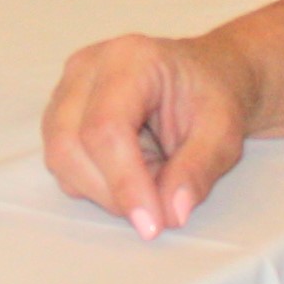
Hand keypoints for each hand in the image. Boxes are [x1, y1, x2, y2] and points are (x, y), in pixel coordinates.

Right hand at [39, 29, 258, 237]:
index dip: (124, 182)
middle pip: (69, 143)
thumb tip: (171, 213)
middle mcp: (86, 67)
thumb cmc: (211, 98)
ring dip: (103, 189)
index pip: (106, 127)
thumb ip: (198, 170)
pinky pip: (62, 162)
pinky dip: (96, 183)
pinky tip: (132, 172)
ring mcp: (66, 88)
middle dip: (111, 192)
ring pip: (59, 157)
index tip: (152, 224)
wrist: (204, 77)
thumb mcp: (223, 133)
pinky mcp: (60, 112)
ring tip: (151, 180)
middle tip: (157, 211)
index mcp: (129, 59)